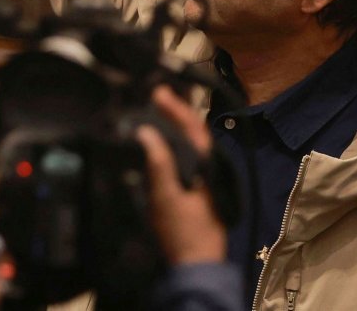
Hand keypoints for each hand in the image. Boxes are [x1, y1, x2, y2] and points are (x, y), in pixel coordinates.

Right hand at [136, 85, 225, 266]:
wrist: (196, 265)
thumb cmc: (185, 235)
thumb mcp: (166, 198)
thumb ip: (158, 164)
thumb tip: (147, 133)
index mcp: (206, 166)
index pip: (193, 126)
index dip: (176, 107)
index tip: (159, 92)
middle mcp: (209, 169)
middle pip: (195, 132)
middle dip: (177, 112)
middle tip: (158, 97)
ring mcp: (205, 181)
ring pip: (192, 146)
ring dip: (176, 128)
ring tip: (159, 113)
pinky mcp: (198, 192)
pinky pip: (188, 161)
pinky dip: (175, 148)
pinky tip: (163, 148)